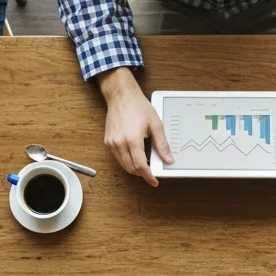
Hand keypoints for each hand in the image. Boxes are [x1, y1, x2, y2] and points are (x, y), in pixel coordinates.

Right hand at [98, 68, 168, 186]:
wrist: (121, 95)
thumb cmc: (137, 106)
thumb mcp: (155, 124)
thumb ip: (162, 144)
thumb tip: (168, 159)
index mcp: (132, 139)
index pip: (140, 166)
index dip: (148, 176)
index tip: (154, 180)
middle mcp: (119, 143)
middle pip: (131, 168)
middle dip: (142, 173)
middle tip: (152, 172)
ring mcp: (112, 143)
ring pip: (123, 165)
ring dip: (134, 168)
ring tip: (144, 164)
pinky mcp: (108, 141)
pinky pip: (118, 158)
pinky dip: (126, 161)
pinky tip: (135, 155)